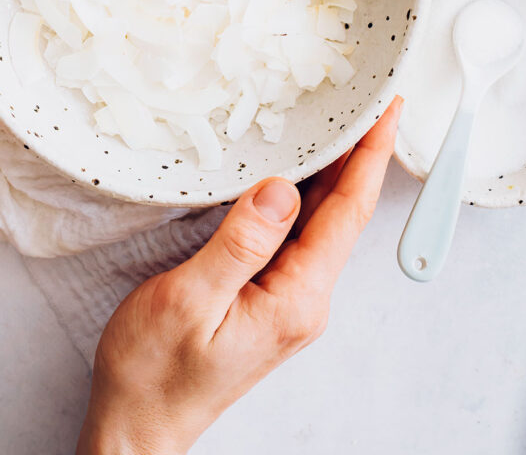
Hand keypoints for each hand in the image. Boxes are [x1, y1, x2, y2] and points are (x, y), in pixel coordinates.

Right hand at [77, 97, 402, 454]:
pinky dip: (302, 194)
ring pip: (319, 222)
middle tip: (368, 102)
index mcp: (295, 299)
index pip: (346, 214)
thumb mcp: (190, 300)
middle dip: (360, 155)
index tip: (385, 113)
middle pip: (342, 214)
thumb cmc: (155, 371)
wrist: (140, 422)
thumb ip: (240, 244)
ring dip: (333, 172)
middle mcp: (303, 299)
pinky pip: (296, 235)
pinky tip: (294, 171)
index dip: (369, 158)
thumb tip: (281, 190)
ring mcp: (287, 299)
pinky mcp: (267, 297)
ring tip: (340, 123)